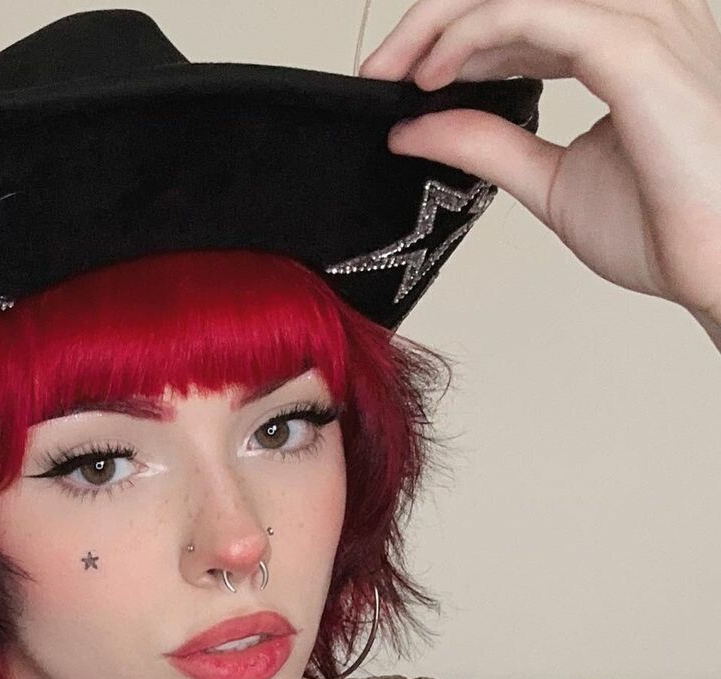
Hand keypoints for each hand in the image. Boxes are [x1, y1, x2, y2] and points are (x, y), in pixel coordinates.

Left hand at [357, 0, 720, 341]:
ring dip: (442, 20)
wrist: (719, 266)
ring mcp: (642, 20)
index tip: (396, 81)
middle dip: (435, 20)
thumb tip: (416, 125)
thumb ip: (487, 144)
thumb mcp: (550, 182)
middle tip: (378, 71)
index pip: (527, 12)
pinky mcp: (632, 45)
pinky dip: (469, 36)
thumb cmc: (668, 229)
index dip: (456, 36)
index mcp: (626, 43)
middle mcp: (639, 16)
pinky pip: (528, 13)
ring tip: (394, 71)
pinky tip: (431, 75)